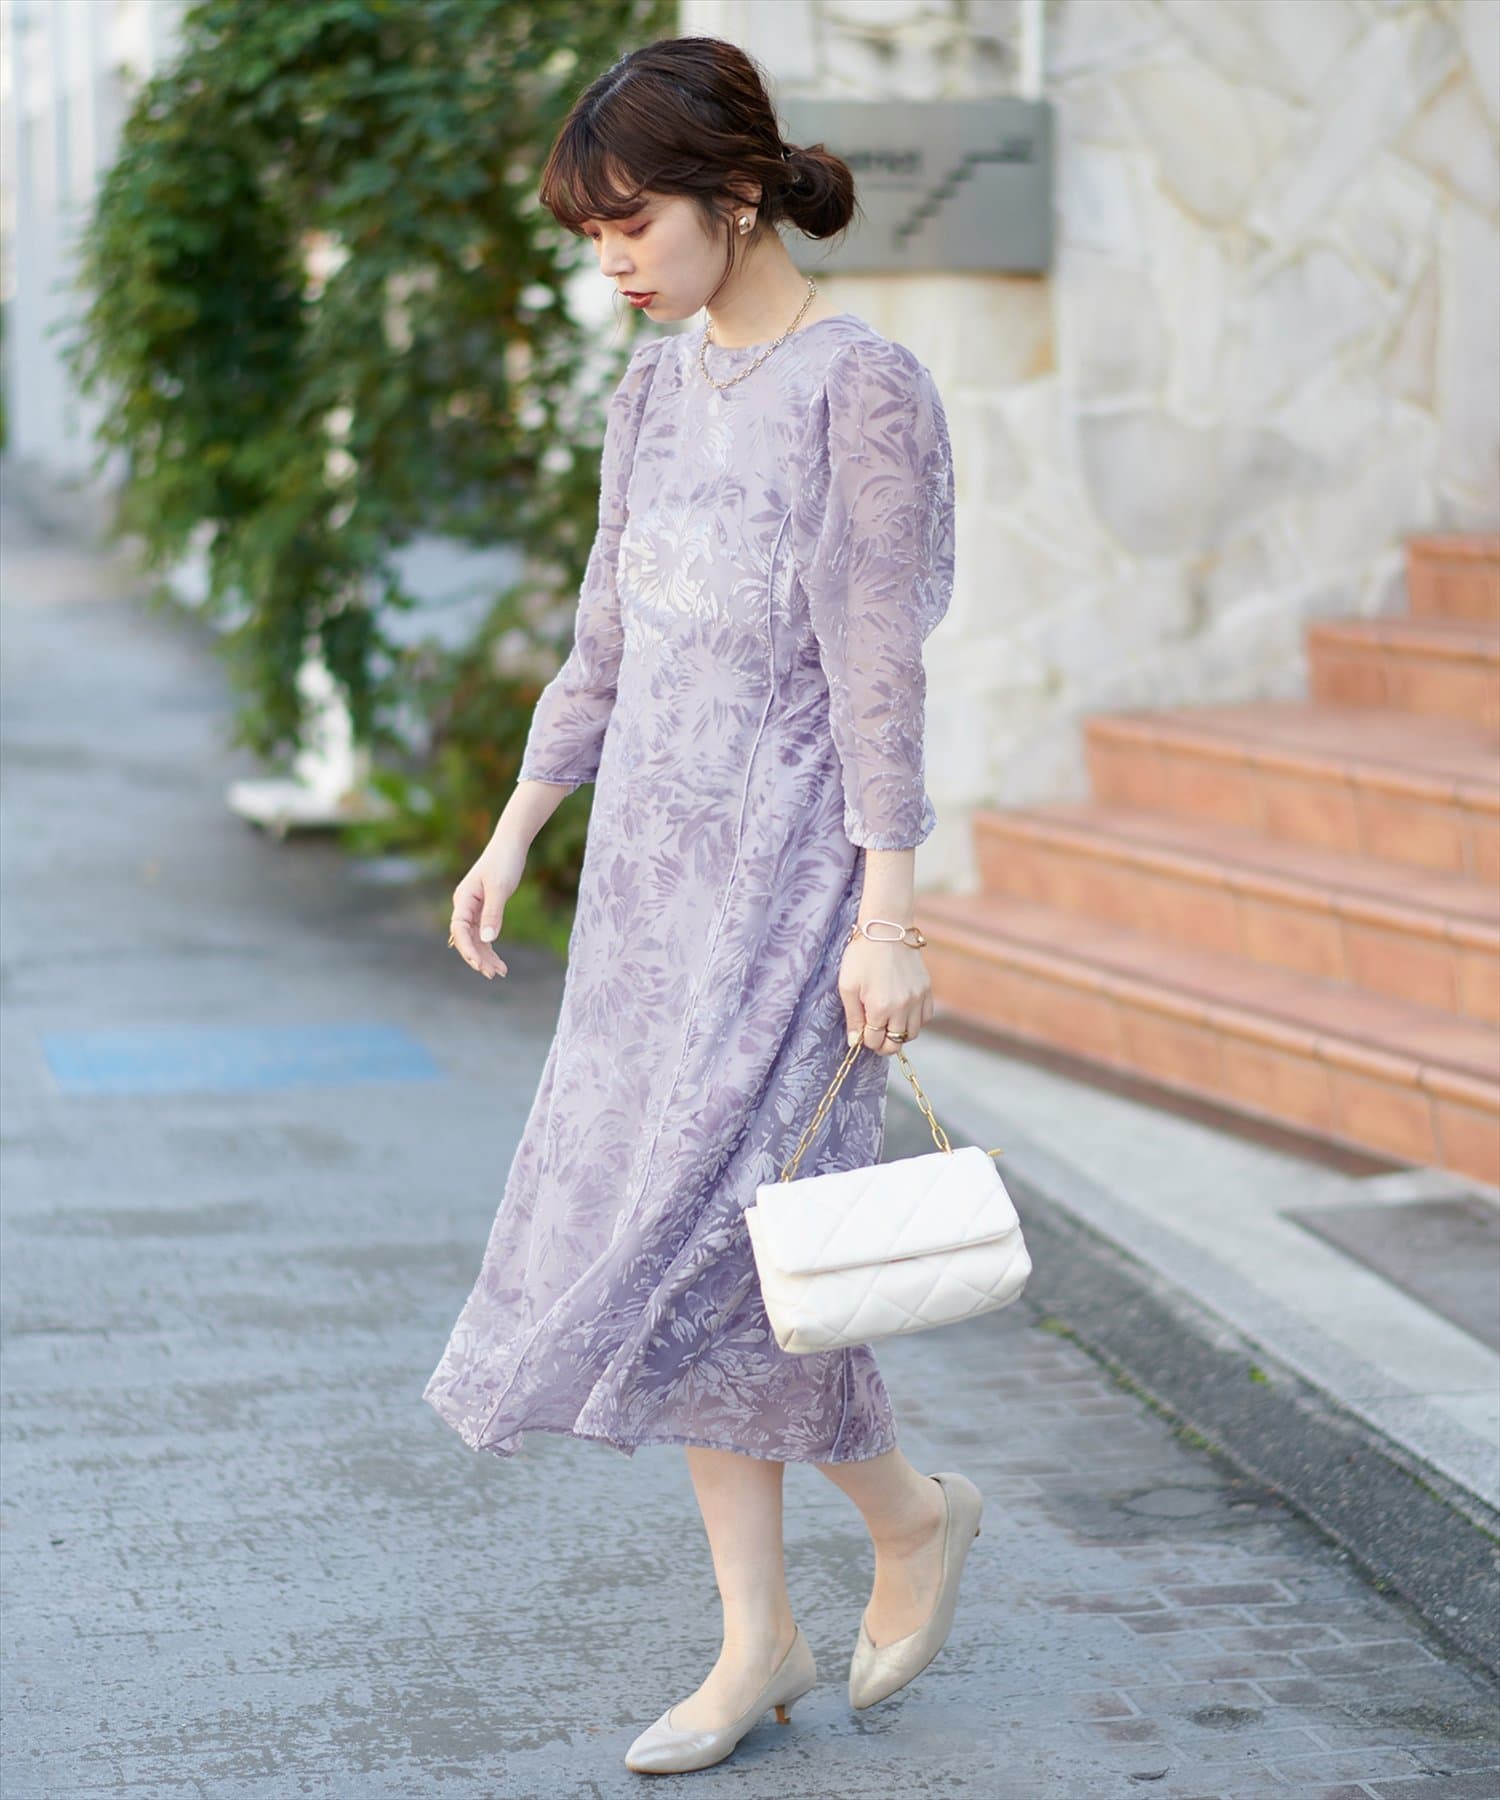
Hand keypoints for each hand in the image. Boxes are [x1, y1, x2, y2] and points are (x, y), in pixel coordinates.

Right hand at [448, 835, 525, 979]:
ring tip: (500, 972)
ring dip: (486, 956)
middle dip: (478, 957)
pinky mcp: (485, 909)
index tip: (478, 964)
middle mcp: (465, 906)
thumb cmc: (504, 862)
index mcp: (464, 899)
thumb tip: (489, 939)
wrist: (511, 844)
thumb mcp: (500, 888)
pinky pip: (484, 933)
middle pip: (467, 938)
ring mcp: (474, 909)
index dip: (467, 949)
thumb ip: (493, 913)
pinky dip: (491, 947)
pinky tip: (499, 962)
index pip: (460, 930)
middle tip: (493, 974)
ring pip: (476, 939)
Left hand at [838, 934, 933, 1056]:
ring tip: (887, 1023)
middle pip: (896, 1043)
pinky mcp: (927, 990)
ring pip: (913, 1033)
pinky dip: (915, 1021)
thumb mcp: (847, 986)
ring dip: (899, 1034)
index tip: (861, 1033)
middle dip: (882, 1044)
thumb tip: (855, 1043)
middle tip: (874, 1035)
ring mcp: (918, 999)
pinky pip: (926, 1017)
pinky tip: (903, 1012)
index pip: (875, 1041)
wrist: (887, 929)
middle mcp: (903, 1007)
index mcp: (881, 1007)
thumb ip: (853, 1018)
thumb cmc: (862, 956)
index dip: (866, 1041)